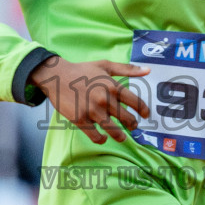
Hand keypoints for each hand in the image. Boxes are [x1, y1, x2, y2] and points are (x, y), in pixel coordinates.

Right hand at [29, 55, 149, 143]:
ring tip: (122, 137)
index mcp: (113, 86)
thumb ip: (128, 69)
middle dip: (133, 125)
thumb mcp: (105, 65)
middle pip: (128, 119)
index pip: (136, 102)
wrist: (57, 76)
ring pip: (114, 131)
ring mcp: (93, 111)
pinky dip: (102, 140)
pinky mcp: (81, 120)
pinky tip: (103, 138)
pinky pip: (96, 136)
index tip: (146, 115)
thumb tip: (148, 70)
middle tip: (132, 126)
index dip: (144, 111)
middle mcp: (105, 99)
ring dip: (121, 137)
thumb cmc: (82, 70)